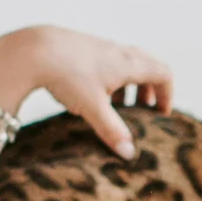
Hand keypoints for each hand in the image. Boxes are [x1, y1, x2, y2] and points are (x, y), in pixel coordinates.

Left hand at [0, 26, 173, 159]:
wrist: (34, 50)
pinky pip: (107, 61)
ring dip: (129, 82)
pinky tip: (92, 93)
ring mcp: (100, 46)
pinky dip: (110, 77)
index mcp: (128, 64)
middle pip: (148, 66)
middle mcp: (118, 52)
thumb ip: (112, 131)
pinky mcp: (83, 46)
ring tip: (118, 104)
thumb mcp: (92, 108)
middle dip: (150, 88)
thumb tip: (129, 154)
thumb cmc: (67, 75)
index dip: (167, 95)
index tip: (160, 114)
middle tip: (144, 109)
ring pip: (126, 62)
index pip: (163, 74)